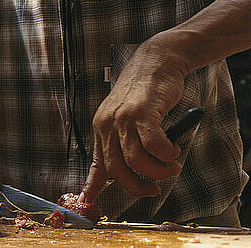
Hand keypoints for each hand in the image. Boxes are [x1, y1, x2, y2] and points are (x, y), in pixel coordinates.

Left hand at [80, 36, 187, 201]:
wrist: (155, 62)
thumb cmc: (143, 92)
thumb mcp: (123, 117)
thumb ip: (120, 142)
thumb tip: (120, 168)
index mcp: (101, 128)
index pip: (96, 163)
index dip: (92, 185)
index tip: (89, 201)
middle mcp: (108, 124)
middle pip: (116, 169)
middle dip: (137, 187)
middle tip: (153, 189)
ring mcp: (123, 118)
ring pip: (136, 161)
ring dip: (158, 171)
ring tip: (170, 166)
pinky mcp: (142, 112)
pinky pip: (154, 145)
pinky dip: (166, 154)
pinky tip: (172, 150)